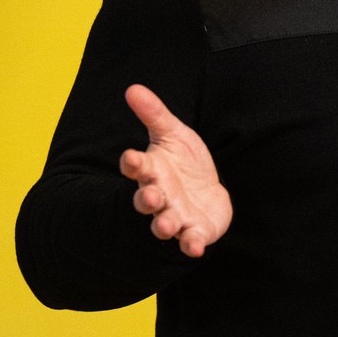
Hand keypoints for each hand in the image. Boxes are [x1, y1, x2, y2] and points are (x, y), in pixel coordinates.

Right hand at [120, 84, 232, 256]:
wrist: (207, 191)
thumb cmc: (184, 162)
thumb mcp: (173, 133)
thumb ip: (154, 114)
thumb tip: (132, 88)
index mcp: (152, 171)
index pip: (137, 167)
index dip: (132, 163)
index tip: (131, 157)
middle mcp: (160, 196)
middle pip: (147, 200)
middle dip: (148, 200)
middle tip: (152, 197)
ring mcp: (176, 216)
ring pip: (164, 224)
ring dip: (164, 225)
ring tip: (166, 225)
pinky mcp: (195, 231)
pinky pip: (190, 241)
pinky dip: (191, 245)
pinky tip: (195, 248)